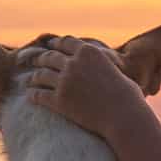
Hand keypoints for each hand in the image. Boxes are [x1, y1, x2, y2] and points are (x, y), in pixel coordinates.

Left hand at [23, 36, 144, 138]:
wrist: (124, 117)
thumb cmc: (128, 97)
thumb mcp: (117, 72)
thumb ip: (105, 66)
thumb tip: (109, 66)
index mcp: (89, 52)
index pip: (66, 42)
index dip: (56, 44)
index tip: (51, 46)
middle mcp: (74, 63)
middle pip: (50, 57)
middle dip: (42, 59)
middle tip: (37, 62)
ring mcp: (64, 81)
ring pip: (41, 75)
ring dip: (34, 77)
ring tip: (31, 80)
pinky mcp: (59, 100)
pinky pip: (39, 95)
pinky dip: (33, 95)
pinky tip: (31, 97)